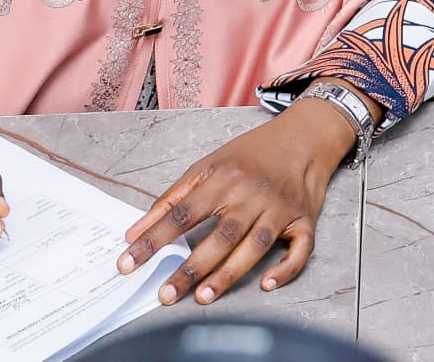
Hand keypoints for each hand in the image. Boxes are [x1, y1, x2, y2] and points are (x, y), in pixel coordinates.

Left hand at [120, 95, 356, 303]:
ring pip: (255, 246)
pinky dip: (286, 268)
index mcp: (224, 178)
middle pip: (220, 235)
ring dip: (229, 273)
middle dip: (191, 268)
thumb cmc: (251, 154)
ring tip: (202, 297)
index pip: (182, 213)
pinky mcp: (305, 220)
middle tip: (166, 294)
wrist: (302, 136)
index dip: (153, 240)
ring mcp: (280, 208)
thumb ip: (172, 198)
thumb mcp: (207, 165)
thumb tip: (136, 231)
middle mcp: (252, 194)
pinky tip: (267, 284)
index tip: (128, 263)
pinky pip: (300, 249)